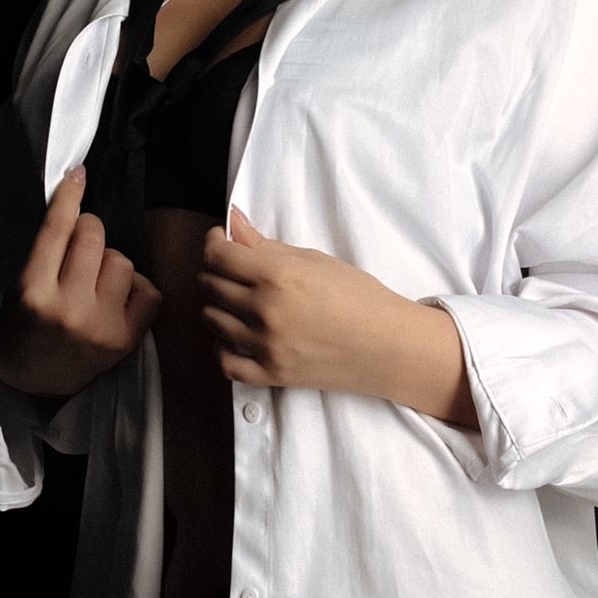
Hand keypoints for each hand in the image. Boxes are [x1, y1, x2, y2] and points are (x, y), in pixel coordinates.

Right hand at [0, 164, 162, 396]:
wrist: (31, 383)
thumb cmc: (22, 327)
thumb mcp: (19, 286)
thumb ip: (47, 251)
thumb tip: (76, 207)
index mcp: (33, 291)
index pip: (57, 229)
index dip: (69, 196)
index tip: (77, 175)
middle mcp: (68, 308)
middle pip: (94, 237)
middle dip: (89, 230)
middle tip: (80, 243)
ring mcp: (101, 325)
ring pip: (123, 260)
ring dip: (111, 261)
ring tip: (94, 280)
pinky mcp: (126, 340)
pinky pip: (149, 291)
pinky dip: (136, 287)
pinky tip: (118, 297)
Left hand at [197, 206, 405, 393]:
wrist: (387, 346)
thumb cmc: (358, 296)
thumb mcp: (314, 259)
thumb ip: (265, 244)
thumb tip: (233, 222)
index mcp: (278, 276)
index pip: (218, 256)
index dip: (213, 243)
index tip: (220, 241)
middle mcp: (266, 311)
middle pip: (210, 286)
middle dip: (214, 271)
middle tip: (230, 268)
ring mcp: (266, 346)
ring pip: (212, 321)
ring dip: (216, 305)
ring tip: (235, 299)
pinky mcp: (271, 374)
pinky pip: (225, 361)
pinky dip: (221, 346)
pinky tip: (233, 334)